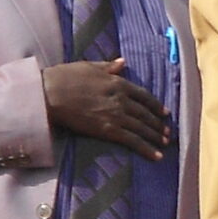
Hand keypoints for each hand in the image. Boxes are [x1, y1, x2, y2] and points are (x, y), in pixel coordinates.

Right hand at [42, 59, 169, 159]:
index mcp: (118, 83)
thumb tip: (123, 62)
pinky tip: (156, 156)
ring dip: (156, 137)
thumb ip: (109, 66)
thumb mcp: (89, 66)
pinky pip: (133, 141)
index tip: (165, 113)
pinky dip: (147, 149)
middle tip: (168, 133)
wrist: (49, 94)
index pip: (144, 96)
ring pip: (142, 128)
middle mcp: (121, 99)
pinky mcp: (108, 130)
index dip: (156, 106)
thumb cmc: (64, 77)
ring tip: (165, 144)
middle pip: (146, 114)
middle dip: (158, 124)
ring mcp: (116, 115)